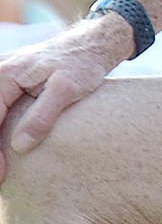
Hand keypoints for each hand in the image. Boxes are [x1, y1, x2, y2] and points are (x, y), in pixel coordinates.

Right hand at [0, 22, 122, 178]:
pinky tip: (4, 153)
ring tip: (3, 171)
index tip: (2, 175)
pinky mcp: (6, 87)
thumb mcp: (68, 89)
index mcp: (6, 75)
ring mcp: (0, 80)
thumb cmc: (82, 64)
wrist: (90, 45)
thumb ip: (43, 115)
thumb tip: (20, 146)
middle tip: (1, 178)